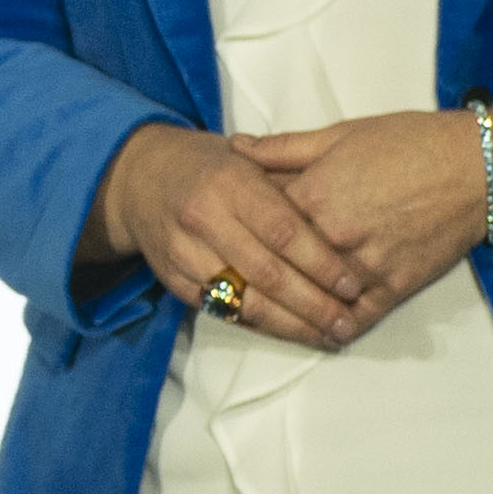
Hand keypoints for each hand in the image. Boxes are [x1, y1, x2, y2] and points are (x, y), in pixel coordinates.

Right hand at [91, 121, 357, 345]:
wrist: (141, 179)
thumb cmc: (211, 167)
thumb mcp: (250, 157)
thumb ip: (293, 182)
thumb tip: (342, 219)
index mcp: (230, 182)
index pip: (283, 231)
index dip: (320, 263)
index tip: (351, 285)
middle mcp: (203, 218)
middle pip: (267, 273)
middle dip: (313, 304)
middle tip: (347, 323)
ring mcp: (184, 254)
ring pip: (245, 301)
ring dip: (291, 325)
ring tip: (328, 336)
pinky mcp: (175, 282)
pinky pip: (224, 311)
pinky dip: (262, 326)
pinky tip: (292, 332)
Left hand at [254, 110, 492, 332]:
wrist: (476, 168)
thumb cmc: (408, 143)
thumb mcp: (340, 134)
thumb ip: (283, 148)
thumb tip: (234, 147)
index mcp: (313, 195)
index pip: (257, 224)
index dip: (240, 231)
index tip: (226, 241)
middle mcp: (333, 237)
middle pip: (278, 268)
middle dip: (255, 276)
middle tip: (233, 286)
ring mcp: (364, 266)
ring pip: (312, 300)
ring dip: (289, 312)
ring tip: (265, 317)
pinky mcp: (394, 287)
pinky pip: (355, 318)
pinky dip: (335, 329)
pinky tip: (320, 333)